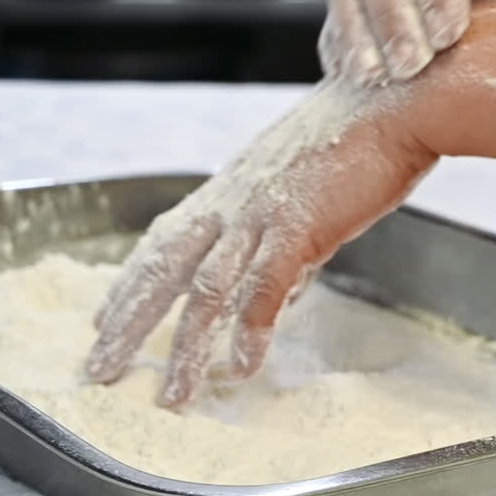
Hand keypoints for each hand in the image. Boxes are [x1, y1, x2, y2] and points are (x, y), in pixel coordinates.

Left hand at [87, 81, 437, 408]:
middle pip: (162, 268)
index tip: (103, 316)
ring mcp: (260, 213)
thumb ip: (287, 244)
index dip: (130, 281)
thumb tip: (282, 295)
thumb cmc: (360, 137)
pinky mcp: (298, 224)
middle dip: (128, 321)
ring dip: (186, 347)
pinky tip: (243, 366)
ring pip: (205, 290)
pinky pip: (265, 287)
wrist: (396, 100)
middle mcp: (232, 201)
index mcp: (231, 189)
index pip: (162, 240)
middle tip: (99, 366)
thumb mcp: (304, 188)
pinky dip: (252, 329)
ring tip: (174, 395)